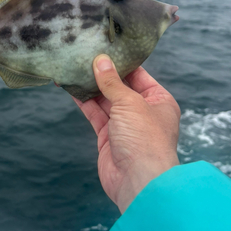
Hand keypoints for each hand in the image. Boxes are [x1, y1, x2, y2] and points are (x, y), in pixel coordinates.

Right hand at [74, 55, 180, 212]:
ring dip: (90, 87)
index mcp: (159, 100)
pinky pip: (95, 114)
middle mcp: (142, 111)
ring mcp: (124, 125)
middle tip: (84, 56)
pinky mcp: (108, 137)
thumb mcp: (129, 103)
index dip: (121, 62)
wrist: (139, 182)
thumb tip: (101, 60)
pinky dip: (84, 102)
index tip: (103, 48)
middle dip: (102, 74)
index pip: (138, 75)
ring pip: (105, 100)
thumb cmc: (144, 139)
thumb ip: (112, 82)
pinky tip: (72, 89)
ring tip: (74, 69)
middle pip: (120, 87)